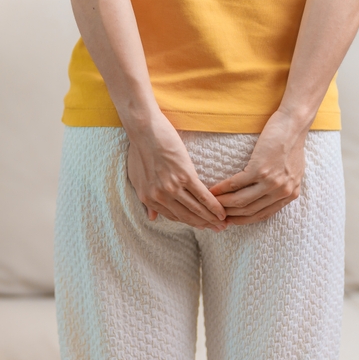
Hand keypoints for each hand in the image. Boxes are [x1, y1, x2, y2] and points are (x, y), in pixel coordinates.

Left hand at [126, 112, 227, 231]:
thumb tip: (152, 217)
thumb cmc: (139, 149)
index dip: (188, 222)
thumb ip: (145, 200)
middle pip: (186, 216)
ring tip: (222, 223)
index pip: (172, 216)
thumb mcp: (136, 178)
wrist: (143, 129)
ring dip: (211, 218)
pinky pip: (202, 195)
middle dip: (203, 225)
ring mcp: (172, 187)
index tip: (200, 225)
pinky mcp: (184, 175)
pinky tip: (221, 211)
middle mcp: (159, 196)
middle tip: (216, 230)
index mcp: (148, 198)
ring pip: (196, 209)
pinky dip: (213, 206)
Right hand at [209, 109, 308, 224]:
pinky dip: (222, 189)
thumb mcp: (293, 171)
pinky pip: (235, 184)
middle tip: (216, 214)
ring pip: (241, 201)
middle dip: (230, 215)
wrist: (293, 124)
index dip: (243, 220)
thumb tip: (266, 195)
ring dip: (223, 204)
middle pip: (250, 211)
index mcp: (290, 194)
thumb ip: (282, 186)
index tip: (229, 220)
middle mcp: (282, 192)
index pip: (263, 215)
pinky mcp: (260, 170)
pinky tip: (213, 189)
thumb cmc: (292, 143)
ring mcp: (271, 182)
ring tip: (211, 202)